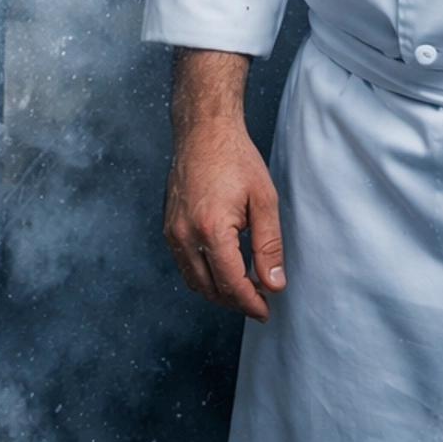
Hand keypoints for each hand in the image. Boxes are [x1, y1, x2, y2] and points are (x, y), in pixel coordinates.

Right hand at [164, 49, 285, 321]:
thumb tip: (274, 284)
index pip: (231, 284)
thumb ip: (269, 245)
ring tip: (245, 289)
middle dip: (236, 302)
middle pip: (210, 289)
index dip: (250, 303)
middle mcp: (185, 236)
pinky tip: (224, 269)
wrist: (203, 130)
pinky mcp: (168, 227)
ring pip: (194, 282)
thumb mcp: (264, 198)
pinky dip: (204, 276)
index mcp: (211, 229)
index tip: (266, 311)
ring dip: (219, 292)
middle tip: (260, 302)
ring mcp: (172, 232)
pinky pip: (185, 265)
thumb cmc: (236, 158)